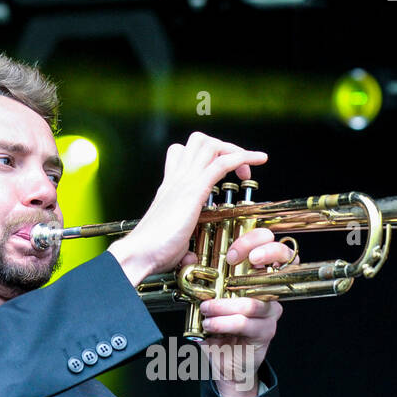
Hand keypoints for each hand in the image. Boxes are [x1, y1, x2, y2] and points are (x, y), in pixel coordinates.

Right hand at [109, 132, 266, 281]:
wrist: (138, 252)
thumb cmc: (151, 250)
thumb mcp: (172, 241)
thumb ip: (183, 245)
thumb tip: (189, 256)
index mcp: (170, 187)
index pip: (181, 153)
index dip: (203, 155)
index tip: (221, 171)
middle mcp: (176, 179)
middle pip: (198, 141)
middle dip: (223, 147)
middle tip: (237, 168)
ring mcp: (184, 182)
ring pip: (210, 145)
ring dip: (234, 149)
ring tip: (248, 167)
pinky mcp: (193, 191)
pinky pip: (221, 163)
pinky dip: (244, 157)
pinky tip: (258, 160)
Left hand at [197, 226, 289, 396]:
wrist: (224, 360)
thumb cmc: (217, 324)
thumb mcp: (207, 296)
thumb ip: (201, 276)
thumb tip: (188, 257)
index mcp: (257, 275)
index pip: (272, 245)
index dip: (256, 241)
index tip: (231, 252)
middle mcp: (269, 288)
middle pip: (283, 258)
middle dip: (258, 252)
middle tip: (230, 260)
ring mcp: (270, 310)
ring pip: (252, 300)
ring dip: (222, 304)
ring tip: (206, 308)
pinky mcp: (265, 331)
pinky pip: (245, 323)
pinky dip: (223, 322)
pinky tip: (209, 324)